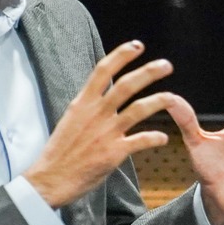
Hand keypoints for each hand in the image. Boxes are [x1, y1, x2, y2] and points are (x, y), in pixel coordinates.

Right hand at [24, 41, 178, 208]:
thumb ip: (88, 106)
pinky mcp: (114, 152)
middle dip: (149, 72)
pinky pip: (141, 141)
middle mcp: (95, 113)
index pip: (103, 70)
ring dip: (159, 101)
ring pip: (139, 109)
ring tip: (173, 98)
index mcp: (82, 103)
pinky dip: (155, 138)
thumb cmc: (59, 152)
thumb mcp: (70, 120)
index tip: (137, 46)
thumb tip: (101, 95)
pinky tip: (163, 138)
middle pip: (127, 85)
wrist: (50, 179)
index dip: (122, 55)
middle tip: (167, 65)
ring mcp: (106, 132)